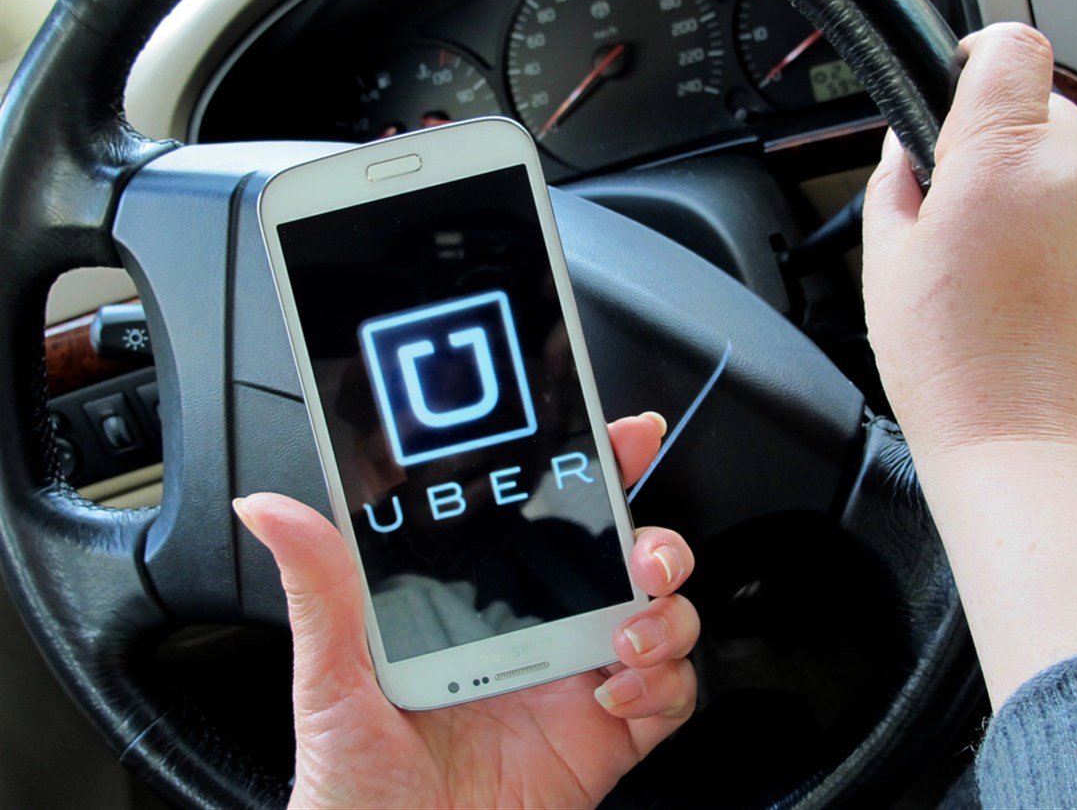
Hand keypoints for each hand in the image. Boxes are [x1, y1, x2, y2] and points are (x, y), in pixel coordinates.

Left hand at [234, 411, 697, 808]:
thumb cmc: (357, 779)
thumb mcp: (332, 676)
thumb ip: (320, 588)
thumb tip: (270, 509)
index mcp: (485, 599)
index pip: (552, 516)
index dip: (598, 469)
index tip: (624, 436)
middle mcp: (540, 631)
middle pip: (628, 561)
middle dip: (657, 543)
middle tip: (642, 555)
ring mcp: (576, 681)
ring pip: (662, 619)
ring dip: (666, 615)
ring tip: (626, 634)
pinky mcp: (606, 738)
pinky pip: (668, 698)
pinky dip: (664, 687)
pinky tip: (614, 695)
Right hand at [861, 22, 1076, 705]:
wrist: (1029, 449)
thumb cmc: (955, 371)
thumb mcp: (886, 265)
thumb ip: (896, 184)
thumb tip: (907, 150)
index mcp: (997, 163)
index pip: (1012, 50)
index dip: (982, 59)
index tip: (965, 85)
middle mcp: (1073, 178)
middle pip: (1045, 112)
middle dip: (1004, 148)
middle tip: (968, 218)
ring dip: (1042, 201)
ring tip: (1007, 278)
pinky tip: (1043, 302)